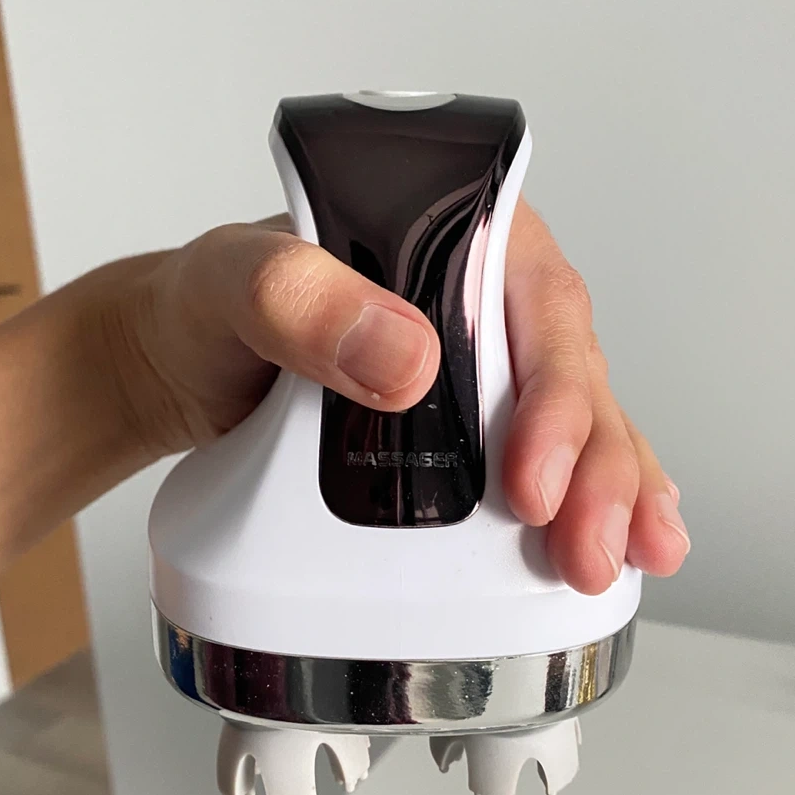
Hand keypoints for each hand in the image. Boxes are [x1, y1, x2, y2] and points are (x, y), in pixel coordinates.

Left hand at [113, 201, 689, 594]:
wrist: (174, 365)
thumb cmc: (205, 308)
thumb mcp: (234, 284)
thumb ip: (303, 300)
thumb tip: (403, 355)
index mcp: (451, 235)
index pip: (534, 308)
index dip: (553, 399)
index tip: (530, 482)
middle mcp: (480, 300)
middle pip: (573, 376)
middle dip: (597, 469)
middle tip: (586, 548)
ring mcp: (480, 366)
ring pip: (578, 422)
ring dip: (609, 496)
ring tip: (619, 559)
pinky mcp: (467, 426)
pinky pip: (548, 457)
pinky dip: (587, 501)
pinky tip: (618, 546)